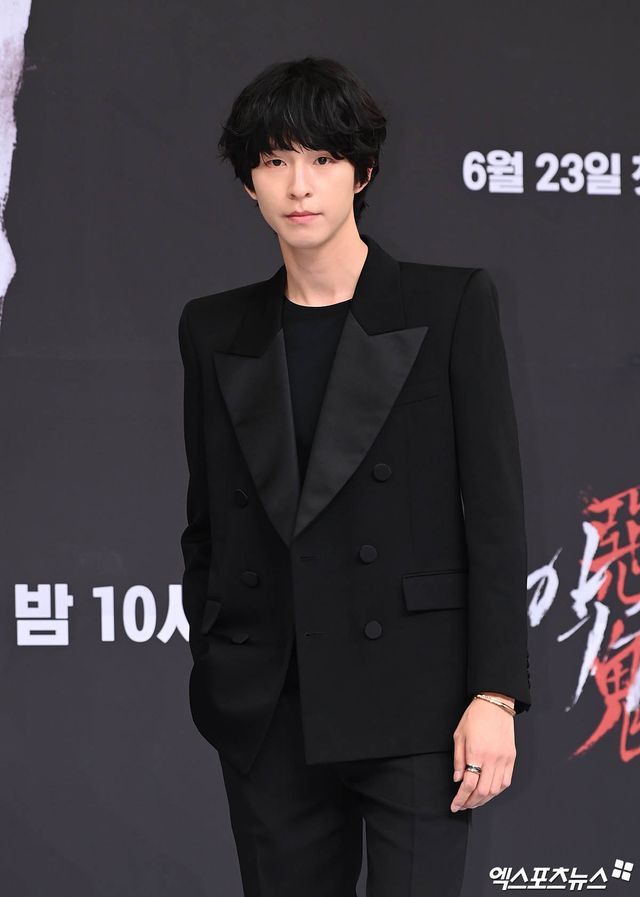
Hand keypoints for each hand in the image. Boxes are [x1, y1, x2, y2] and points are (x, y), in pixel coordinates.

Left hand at [450, 694, 515, 811]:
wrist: (495, 704)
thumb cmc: (475, 717)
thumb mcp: (459, 735)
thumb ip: (458, 759)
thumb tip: (458, 779)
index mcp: (476, 752)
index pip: (468, 784)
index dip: (460, 798)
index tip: (455, 805)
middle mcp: (492, 759)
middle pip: (482, 791)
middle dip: (471, 803)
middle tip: (462, 806)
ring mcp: (504, 760)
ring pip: (495, 790)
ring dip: (484, 800)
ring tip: (474, 801)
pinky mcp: (512, 758)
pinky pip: (506, 782)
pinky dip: (496, 791)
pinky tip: (488, 792)